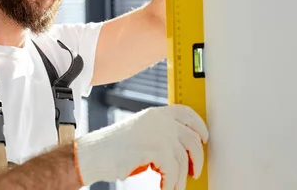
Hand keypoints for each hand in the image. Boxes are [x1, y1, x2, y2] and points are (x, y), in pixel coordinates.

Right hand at [74, 104, 208, 189]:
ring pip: (183, 158)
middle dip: (196, 158)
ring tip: (174, 187)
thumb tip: (182, 151)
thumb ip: (161, 135)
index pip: (186, 113)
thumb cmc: (113, 148)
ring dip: (181, 178)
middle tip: (194, 171)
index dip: (199, 125)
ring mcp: (157, 133)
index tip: (204, 137)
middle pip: (191, 137)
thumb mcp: (141, 134)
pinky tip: (165, 188)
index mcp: (155, 113)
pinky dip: (171, 183)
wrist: (93, 154)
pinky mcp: (154, 149)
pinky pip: (173, 170)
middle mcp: (158, 120)